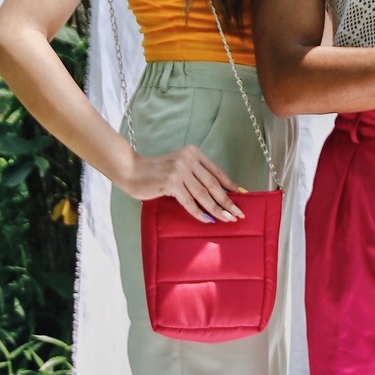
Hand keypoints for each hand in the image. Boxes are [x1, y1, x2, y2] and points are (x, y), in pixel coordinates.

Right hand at [117, 146, 245, 223]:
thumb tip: (217, 193)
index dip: (231, 185)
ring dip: (217, 209)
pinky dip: (199, 212)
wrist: (131, 171)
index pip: (217, 172)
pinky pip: (189, 202)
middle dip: (228, 201)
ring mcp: (180, 170)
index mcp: (193, 153)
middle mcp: (188, 159)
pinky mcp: (170, 183)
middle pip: (214, 184)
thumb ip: (195, 175)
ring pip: (204, 194)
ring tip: (228, 219)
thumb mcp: (179, 167)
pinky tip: (207, 220)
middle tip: (239, 213)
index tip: (243, 196)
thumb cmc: (155, 173)